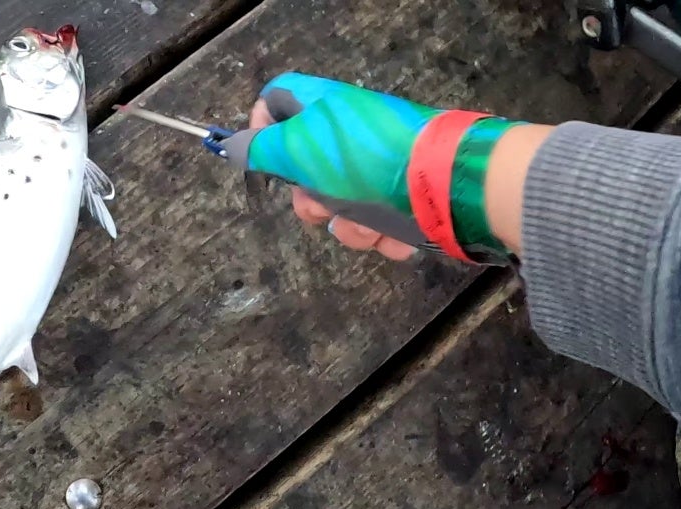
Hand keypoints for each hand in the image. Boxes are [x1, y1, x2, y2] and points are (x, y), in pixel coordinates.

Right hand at [234, 73, 527, 262]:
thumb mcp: (303, 149)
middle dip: (310, 200)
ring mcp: (379, 170)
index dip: (261, 126)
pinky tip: (397, 235)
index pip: (278, 101)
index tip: (259, 157)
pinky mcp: (404, 201)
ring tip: (372, 225)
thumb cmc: (371, 160)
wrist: (451, 187)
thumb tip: (229, 146)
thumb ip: (261, 149)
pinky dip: (383, 236)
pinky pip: (376, 225)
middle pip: (305, 169)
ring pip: (340, 207)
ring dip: (350, 226)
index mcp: (325, 110)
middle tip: (322, 205)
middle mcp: (350, 137)